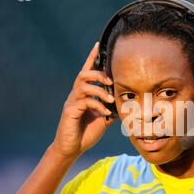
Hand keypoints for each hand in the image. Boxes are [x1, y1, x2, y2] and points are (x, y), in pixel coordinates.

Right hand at [51, 42, 115, 158]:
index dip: (92, 57)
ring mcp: (71, 102)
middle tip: (112, 80)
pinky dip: (96, 104)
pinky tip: (105, 112)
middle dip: (98, 73)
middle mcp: (76, 95)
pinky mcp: (69, 112)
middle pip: (84, 74)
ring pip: (83, 86)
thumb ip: (111, 107)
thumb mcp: (103, 118)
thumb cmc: (86, 132)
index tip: (99, 44)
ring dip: (99, 90)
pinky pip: (83, 102)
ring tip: (111, 98)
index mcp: (84, 94)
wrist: (72, 148)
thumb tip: (125, 100)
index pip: (87, 71)